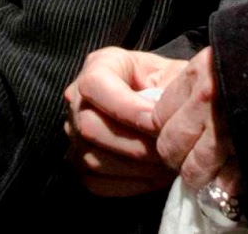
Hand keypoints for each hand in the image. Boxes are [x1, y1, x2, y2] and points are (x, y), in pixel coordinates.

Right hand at [63, 46, 189, 195]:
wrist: (162, 103)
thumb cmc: (170, 84)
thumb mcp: (173, 75)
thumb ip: (170, 90)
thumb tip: (171, 119)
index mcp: (100, 64)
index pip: (96, 85)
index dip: (127, 109)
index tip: (160, 125)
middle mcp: (77, 96)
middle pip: (90, 126)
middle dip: (135, 144)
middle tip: (169, 151)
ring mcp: (73, 131)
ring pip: (93, 158)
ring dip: (136, 168)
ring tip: (168, 166)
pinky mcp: (78, 159)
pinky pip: (95, 181)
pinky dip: (128, 184)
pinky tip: (155, 177)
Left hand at [153, 45, 236, 192]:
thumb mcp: (218, 60)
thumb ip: (191, 85)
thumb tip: (160, 117)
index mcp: (199, 73)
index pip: (158, 115)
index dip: (166, 126)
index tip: (180, 127)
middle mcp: (210, 100)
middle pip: (169, 146)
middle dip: (177, 155)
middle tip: (191, 152)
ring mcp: (230, 129)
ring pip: (193, 170)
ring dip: (200, 173)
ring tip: (212, 165)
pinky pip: (227, 183)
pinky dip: (229, 183)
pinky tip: (235, 170)